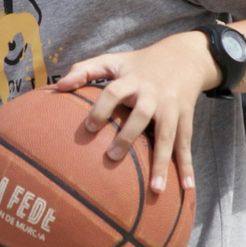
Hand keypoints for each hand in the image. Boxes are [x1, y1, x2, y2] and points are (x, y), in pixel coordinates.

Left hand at [54, 32, 215, 193]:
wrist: (185, 57)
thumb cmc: (140, 64)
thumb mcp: (113, 60)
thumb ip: (84, 69)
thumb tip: (58, 86)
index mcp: (133, 80)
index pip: (114, 92)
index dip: (101, 109)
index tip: (89, 129)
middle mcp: (153, 94)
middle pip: (141, 115)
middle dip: (128, 136)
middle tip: (112, 157)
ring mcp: (172, 108)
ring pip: (167, 136)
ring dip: (162, 163)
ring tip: (155, 189)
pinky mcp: (186, 118)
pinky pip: (185, 145)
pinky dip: (187, 166)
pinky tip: (186, 188)